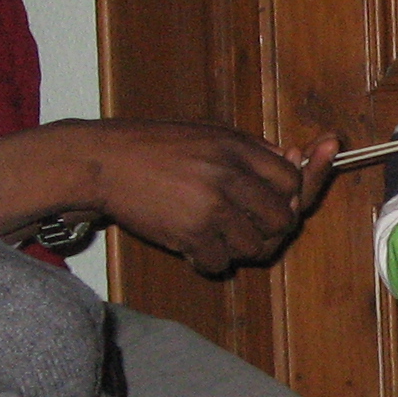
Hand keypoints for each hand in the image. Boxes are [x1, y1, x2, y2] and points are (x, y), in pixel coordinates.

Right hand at [0, 118, 318, 274]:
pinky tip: (193, 244)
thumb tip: (293, 166)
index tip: (272, 201)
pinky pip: (220, 263)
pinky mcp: (190, 234)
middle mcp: (231, 176)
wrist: (104, 161)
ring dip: (237, 247)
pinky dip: (208, 260)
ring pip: (254, 248)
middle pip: (283, 221)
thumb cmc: (155, 147)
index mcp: (239, 148)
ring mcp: (212, 207)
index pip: (293, 183)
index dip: (289, 196)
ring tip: (215, 233)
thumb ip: (253, 152)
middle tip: (245, 226)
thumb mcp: (209, 133)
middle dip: (268, 229)